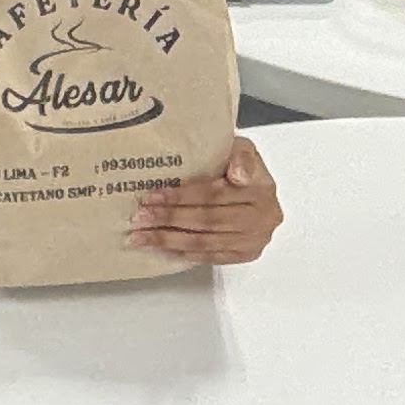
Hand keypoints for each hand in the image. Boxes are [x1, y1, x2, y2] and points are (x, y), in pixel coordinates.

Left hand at [125, 131, 281, 264]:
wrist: (256, 182)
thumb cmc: (241, 163)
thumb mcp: (243, 147)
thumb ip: (241, 156)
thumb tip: (239, 175)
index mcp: (262, 188)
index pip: (215, 195)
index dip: (182, 197)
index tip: (153, 197)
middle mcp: (263, 217)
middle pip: (208, 221)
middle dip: (170, 220)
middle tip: (141, 218)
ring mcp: (255, 239)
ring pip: (206, 243)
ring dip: (170, 240)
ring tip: (142, 237)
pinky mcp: (247, 254)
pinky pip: (212, 257)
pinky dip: (185, 254)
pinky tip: (164, 249)